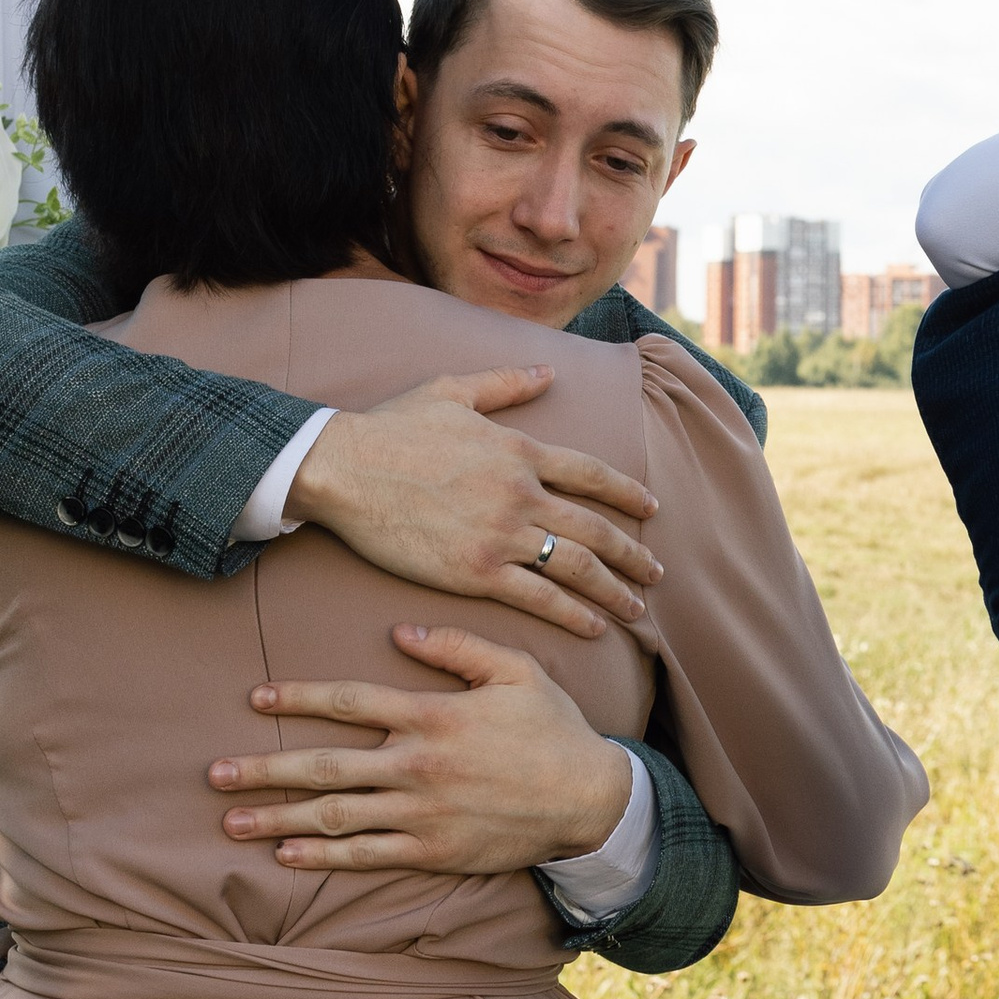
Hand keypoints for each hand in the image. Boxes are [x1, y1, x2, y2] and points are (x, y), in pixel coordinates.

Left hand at [210, 625, 637, 872]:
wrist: (589, 798)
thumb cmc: (553, 728)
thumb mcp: (516, 671)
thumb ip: (458, 646)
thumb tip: (401, 630)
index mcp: (432, 715)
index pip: (349, 701)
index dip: (297, 697)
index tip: (255, 698)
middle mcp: (417, 764)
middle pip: (323, 765)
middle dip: (263, 769)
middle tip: (214, 774)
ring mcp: (421, 812)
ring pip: (334, 815)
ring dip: (277, 819)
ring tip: (232, 822)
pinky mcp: (432, 850)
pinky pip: (366, 856)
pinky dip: (323, 857)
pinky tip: (288, 856)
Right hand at [288, 371, 661, 640]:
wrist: (343, 467)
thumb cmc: (390, 428)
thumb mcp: (453, 390)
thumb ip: (505, 383)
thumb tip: (548, 372)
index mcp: (521, 451)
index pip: (593, 474)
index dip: (627, 493)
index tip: (652, 507)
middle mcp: (522, 494)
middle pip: (596, 527)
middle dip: (632, 552)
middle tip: (655, 571)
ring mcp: (502, 535)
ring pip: (577, 566)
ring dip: (613, 589)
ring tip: (636, 605)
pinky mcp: (476, 572)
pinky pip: (539, 598)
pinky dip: (572, 614)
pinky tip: (594, 626)